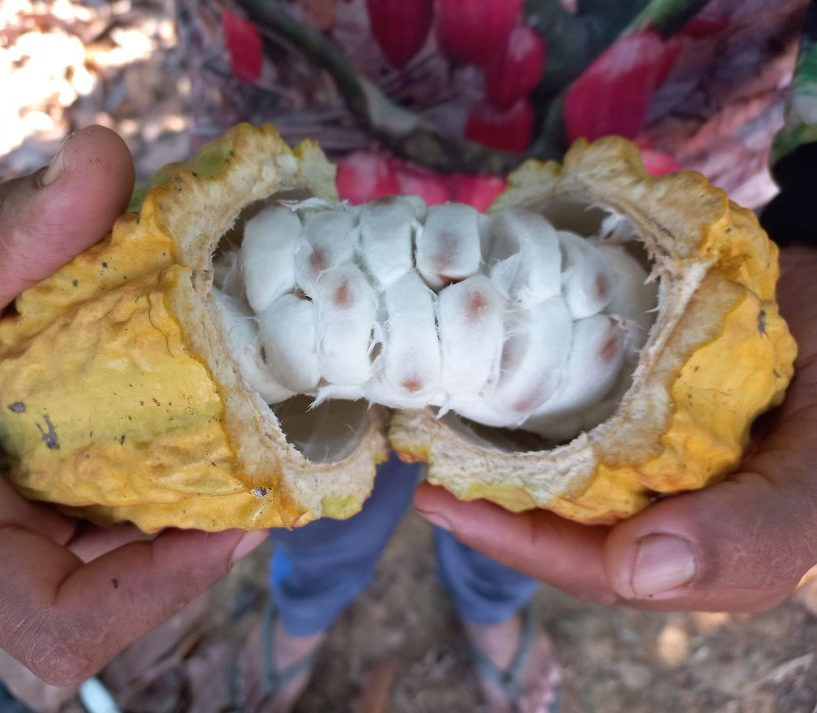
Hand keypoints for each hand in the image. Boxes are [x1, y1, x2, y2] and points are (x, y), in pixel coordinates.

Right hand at [0, 127, 266, 684]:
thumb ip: (14, 225)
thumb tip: (104, 153)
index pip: (62, 622)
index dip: (158, 591)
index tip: (238, 521)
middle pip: (120, 601)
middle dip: (199, 549)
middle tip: (268, 468)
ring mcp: (30, 538)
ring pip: (135, 568)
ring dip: (202, 517)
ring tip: (257, 445)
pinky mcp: (56, 510)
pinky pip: (132, 526)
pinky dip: (182, 488)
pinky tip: (217, 431)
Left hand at [415, 245, 816, 611]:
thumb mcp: (816, 479)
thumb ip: (752, 535)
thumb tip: (636, 572)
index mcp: (699, 546)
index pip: (594, 565)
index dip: (520, 545)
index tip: (445, 504)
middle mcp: (661, 504)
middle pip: (560, 519)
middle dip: (490, 496)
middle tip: (423, 458)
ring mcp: (644, 447)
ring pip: (559, 463)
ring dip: (498, 446)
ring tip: (435, 421)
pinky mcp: (634, 394)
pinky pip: (575, 405)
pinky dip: (532, 396)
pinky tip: (489, 374)